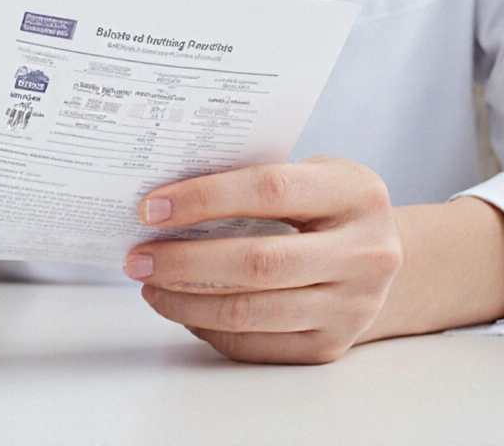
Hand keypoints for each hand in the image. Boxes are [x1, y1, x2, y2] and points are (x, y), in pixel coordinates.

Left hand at [123, 156, 402, 363]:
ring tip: (150, 284)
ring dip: (185, 302)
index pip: (269, 190)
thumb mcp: (310, 175)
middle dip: (184, 261)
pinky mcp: (330, 345)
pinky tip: (182, 308)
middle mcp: (365, 253)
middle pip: (258, 262)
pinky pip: (253, 344)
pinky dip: (206, 327)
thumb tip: (165, 202)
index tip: (151, 208)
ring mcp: (352, 306)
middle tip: (138, 257)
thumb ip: (251, 180)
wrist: (383, 260)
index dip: (203, 198)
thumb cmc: (327, 208)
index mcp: (355, 194)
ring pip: (250, 311)